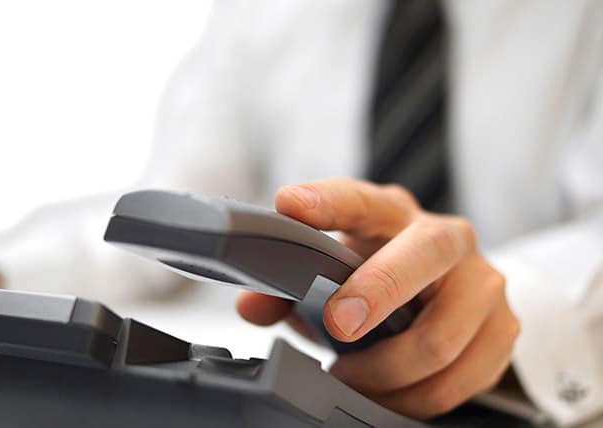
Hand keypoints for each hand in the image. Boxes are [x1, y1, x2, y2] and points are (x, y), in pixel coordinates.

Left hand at [237, 178, 518, 417]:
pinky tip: (391, 393)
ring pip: (440, 337)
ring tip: (352, 377)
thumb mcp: (336, 273)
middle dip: (378, 292)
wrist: (451, 288)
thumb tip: (253, 305)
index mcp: (393, 214)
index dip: (326, 200)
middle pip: (425, 253)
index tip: (291, 204)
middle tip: (337, 327)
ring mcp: (482, 282)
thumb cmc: (380, 274)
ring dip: (385, 372)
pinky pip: (462, 378)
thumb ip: (287, 288)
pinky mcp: (504, 328)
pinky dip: (415, 398)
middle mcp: (445, 238)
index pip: (359, 198)